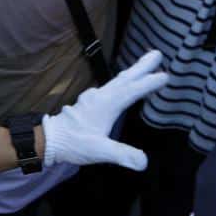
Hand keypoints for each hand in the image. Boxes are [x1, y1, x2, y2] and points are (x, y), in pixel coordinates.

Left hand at [40, 50, 168, 170]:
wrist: (49, 140)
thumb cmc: (74, 144)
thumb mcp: (99, 151)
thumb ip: (122, 155)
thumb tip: (144, 161)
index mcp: (106, 105)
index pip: (131, 91)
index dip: (148, 84)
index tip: (165, 75)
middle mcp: (101, 96)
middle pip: (125, 78)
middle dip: (142, 66)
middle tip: (158, 53)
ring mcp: (95, 98)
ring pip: (118, 80)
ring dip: (133, 71)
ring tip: (147, 63)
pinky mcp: (90, 102)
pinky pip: (111, 86)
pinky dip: (123, 81)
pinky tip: (124, 83)